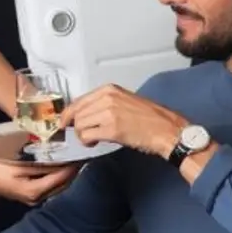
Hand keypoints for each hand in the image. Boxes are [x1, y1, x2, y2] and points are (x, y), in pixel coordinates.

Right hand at [0, 158, 76, 204]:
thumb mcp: (19, 164)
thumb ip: (41, 164)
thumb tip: (60, 161)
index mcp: (34, 191)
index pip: (60, 179)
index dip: (72, 168)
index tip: (80, 157)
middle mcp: (36, 198)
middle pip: (61, 185)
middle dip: (71, 172)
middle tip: (79, 157)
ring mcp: (33, 199)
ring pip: (56, 187)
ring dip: (64, 175)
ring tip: (71, 160)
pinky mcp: (29, 195)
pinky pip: (48, 186)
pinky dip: (54, 177)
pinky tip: (57, 167)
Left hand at [62, 84, 186, 156]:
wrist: (166, 130)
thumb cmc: (150, 119)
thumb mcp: (124, 101)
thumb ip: (104, 104)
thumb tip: (84, 114)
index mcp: (109, 89)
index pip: (78, 101)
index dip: (68, 114)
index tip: (65, 123)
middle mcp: (107, 98)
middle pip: (76, 114)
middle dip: (77, 127)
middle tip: (85, 135)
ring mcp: (109, 113)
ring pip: (79, 125)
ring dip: (83, 135)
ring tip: (93, 139)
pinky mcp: (111, 129)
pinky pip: (87, 135)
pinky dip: (87, 142)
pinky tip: (95, 143)